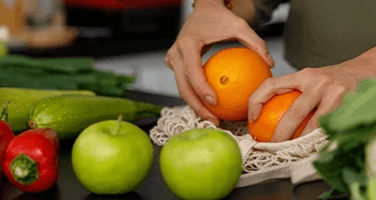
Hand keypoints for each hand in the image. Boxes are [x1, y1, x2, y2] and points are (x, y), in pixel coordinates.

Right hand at [165, 0, 273, 124]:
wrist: (202, 9)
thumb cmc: (220, 17)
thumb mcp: (239, 26)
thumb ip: (255, 43)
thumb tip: (270, 64)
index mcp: (187, 43)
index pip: (192, 70)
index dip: (201, 88)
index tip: (214, 102)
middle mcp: (175, 53)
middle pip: (183, 86)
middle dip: (197, 107)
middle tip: (214, 120)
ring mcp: (172, 59)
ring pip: (181, 88)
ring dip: (196, 105)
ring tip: (213, 119)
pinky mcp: (174, 64)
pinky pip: (184, 83)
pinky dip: (195, 96)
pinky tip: (210, 107)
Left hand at [248, 64, 361, 141]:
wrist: (369, 68)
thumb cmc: (336, 78)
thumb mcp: (313, 78)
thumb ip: (295, 91)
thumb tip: (268, 113)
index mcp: (303, 75)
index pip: (271, 85)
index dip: (256, 101)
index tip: (252, 118)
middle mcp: (317, 81)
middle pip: (293, 113)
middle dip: (280, 134)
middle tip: (272, 146)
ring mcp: (334, 92)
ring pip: (313, 125)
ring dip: (302, 141)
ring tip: (293, 151)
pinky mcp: (349, 103)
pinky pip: (331, 127)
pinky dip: (321, 139)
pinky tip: (315, 147)